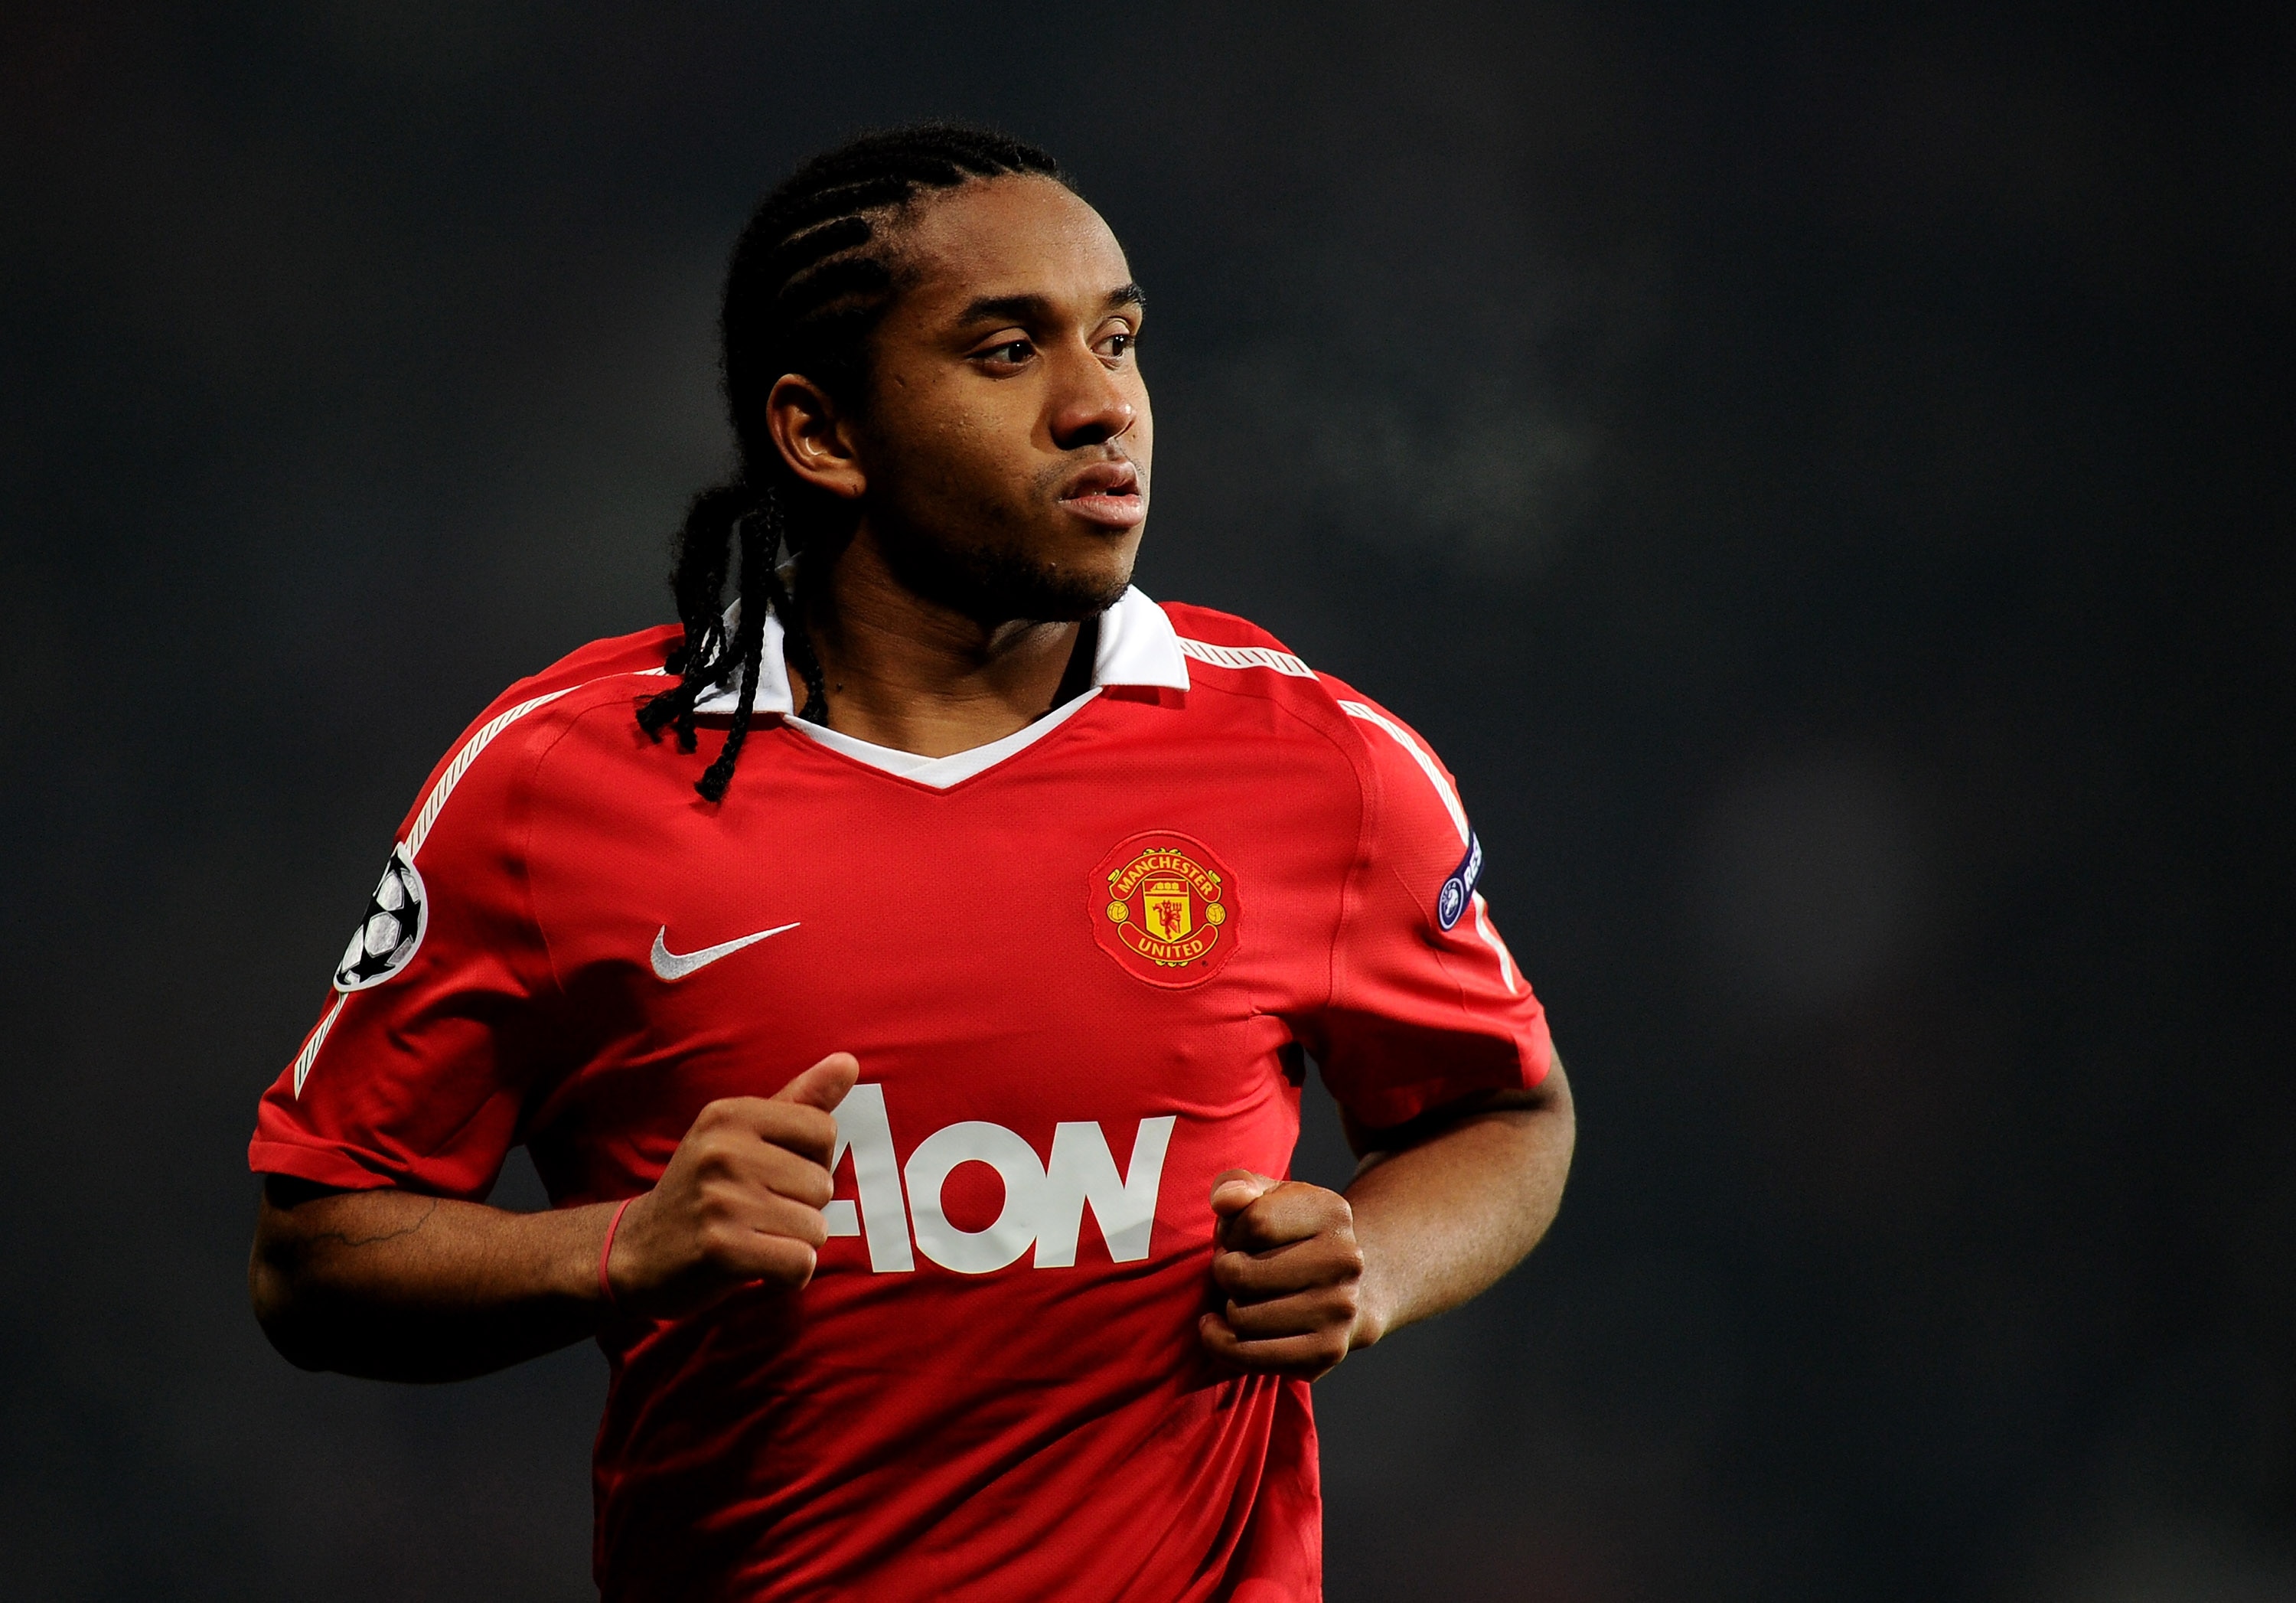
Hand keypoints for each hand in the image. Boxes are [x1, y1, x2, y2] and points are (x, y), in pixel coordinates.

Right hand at [604, 1053, 859, 1318]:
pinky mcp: (720, 1248)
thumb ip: (799, 1100)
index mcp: (730, 1113)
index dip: (812, 1162)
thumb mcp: (742, 1135)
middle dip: (802, 1209)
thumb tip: (849, 1062)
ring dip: (794, 1244)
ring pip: (815, 1228)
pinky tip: (754, 1265)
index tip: (773, 1176)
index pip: (823, 1130)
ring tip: (752, 1238)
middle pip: (823, 1184)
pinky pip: (800, 1263)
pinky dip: (788, 1274)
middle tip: (755, 1214)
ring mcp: (719, 1199)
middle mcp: (722, 1149)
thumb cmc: (705, 1189)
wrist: (635, 1251)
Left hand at [1197, 1169, 1369, 1378]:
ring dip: (1228, 1306)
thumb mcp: (1267, 1196)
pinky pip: (1250, 1357)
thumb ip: (1238, 1184)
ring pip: (1241, 1317)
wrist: (1347, 1287)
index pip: (1253, 1222)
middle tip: (1239, 1268)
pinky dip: (1222, 1344)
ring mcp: (1340, 1310)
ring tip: (1246, 1295)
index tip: (1239, 1237)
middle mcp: (1346, 1261)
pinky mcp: (1327, 1352)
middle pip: (1241, 1274)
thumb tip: (1225, 1200)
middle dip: (1225, 1271)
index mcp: (1332, 1212)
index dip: (1231, 1231)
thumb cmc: (1289, 1236)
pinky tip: (1221, 1327)